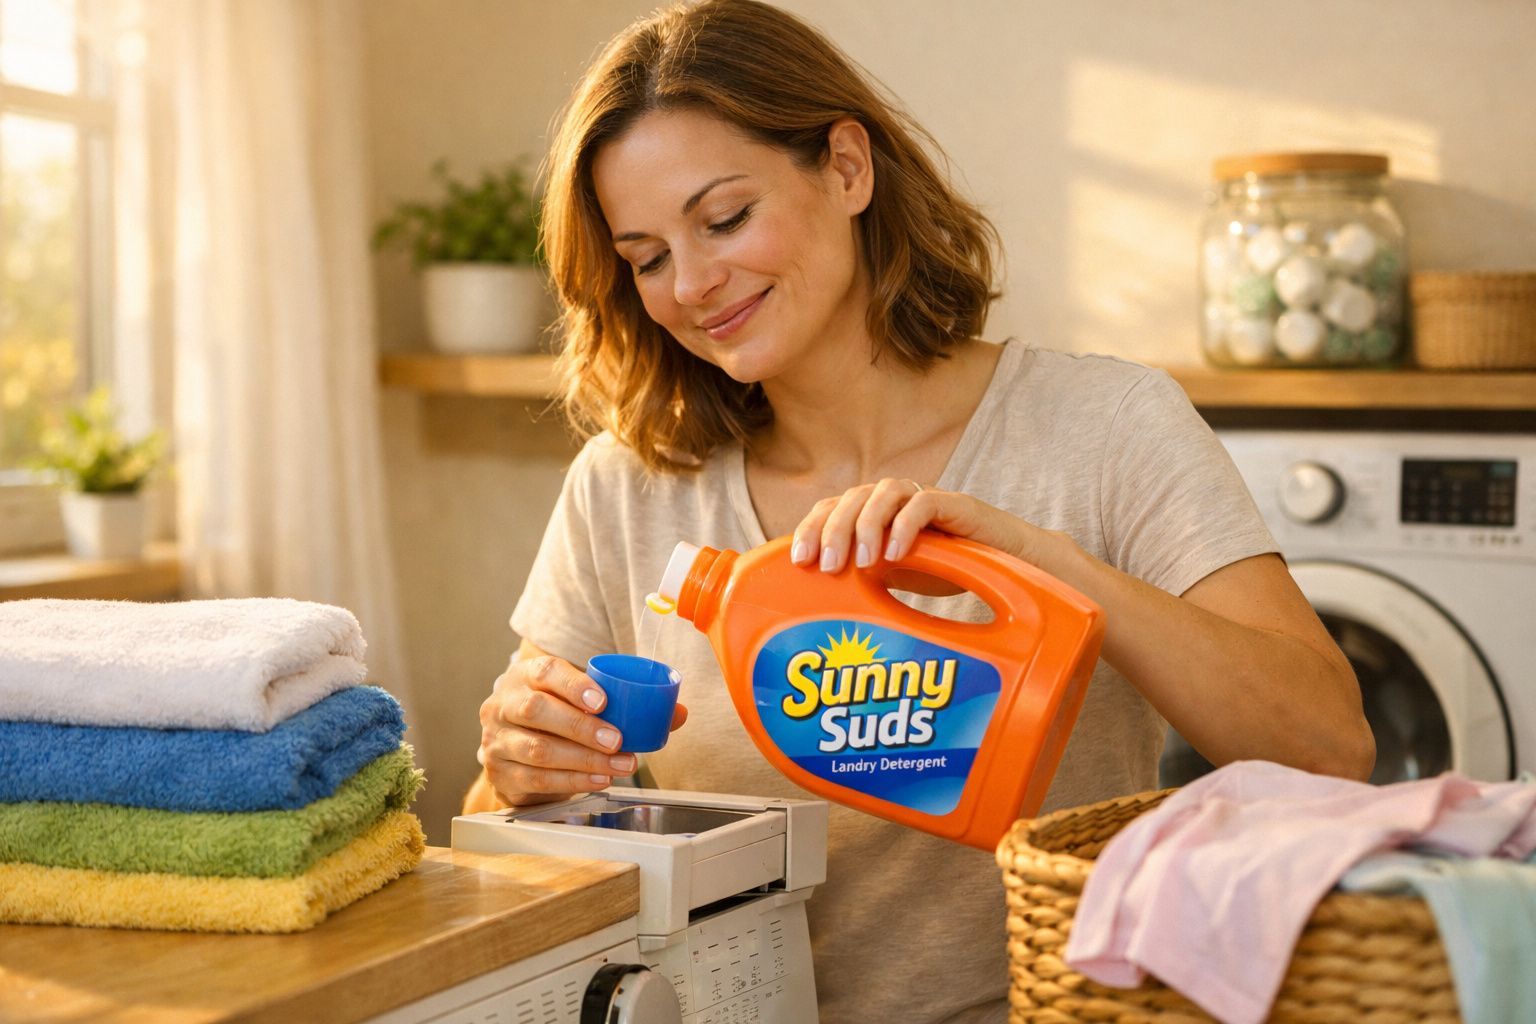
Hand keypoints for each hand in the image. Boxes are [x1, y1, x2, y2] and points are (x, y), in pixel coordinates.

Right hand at [477, 651, 688, 805]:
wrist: (514, 746)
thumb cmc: (555, 716)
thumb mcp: (580, 700)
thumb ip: (627, 704)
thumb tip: (678, 713)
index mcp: (525, 676)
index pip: (546, 671)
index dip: (574, 685)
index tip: (603, 700)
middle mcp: (504, 704)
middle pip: (537, 711)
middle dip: (582, 727)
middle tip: (618, 740)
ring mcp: (497, 740)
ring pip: (538, 750)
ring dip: (584, 760)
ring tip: (619, 766)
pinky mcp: (500, 773)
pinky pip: (537, 779)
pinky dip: (572, 782)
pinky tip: (598, 780)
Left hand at [790, 477, 1055, 572]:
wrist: (1010, 567)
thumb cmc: (945, 572)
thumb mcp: (891, 580)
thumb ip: (859, 581)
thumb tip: (813, 608)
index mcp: (873, 514)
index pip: (831, 508)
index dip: (810, 528)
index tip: (798, 562)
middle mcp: (894, 501)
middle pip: (851, 497)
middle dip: (833, 530)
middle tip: (829, 568)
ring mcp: (924, 498)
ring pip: (884, 492)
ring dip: (866, 524)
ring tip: (862, 563)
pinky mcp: (956, 505)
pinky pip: (924, 503)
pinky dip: (905, 525)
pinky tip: (895, 553)